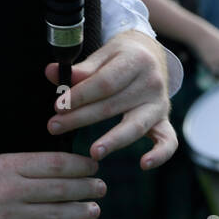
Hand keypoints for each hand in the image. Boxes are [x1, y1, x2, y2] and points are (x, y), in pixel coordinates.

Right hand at [0, 152, 103, 218]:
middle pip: (59, 188)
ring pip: (56, 214)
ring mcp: (10, 216)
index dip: (78, 165)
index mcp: (9, 165)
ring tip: (96, 208)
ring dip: (81, 212)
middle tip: (102, 186)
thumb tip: (59, 169)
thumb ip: (24, 167)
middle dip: (86, 187)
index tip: (92, 164)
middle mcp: (12, 190)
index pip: (53, 163)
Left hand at [44, 30, 176, 169]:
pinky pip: (168, 140)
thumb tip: (51, 72)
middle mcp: (151, 82)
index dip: (80, 96)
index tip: (58, 106)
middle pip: (113, 105)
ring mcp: (159, 103)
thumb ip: (79, 69)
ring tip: (93, 152)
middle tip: (55, 127)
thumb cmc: (120, 56)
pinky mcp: (163, 119)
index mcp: (136, 61)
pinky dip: (160, 154)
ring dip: (114, 140)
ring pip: (136, 125)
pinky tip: (143, 164)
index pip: (105, 82)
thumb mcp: (102, 55)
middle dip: (81, 118)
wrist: (150, 54)